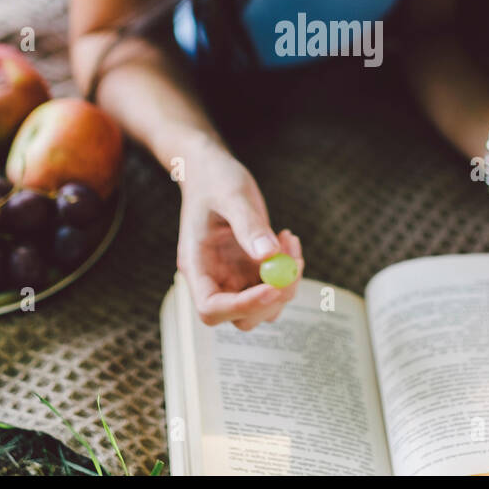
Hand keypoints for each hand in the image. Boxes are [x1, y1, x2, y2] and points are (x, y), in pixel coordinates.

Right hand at [175, 138, 303, 330]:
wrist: (212, 171)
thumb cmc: (214, 180)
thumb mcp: (231, 195)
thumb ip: (249, 226)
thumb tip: (270, 255)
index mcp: (196, 265)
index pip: (211, 307)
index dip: (242, 306)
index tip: (272, 287)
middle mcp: (214, 279)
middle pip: (242, 316)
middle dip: (273, 297)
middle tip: (293, 263)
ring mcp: (234, 278)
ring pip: (264, 308)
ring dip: (287, 284)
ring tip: (289, 241)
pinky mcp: (252, 271)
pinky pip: (276, 288)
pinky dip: (289, 271)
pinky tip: (288, 240)